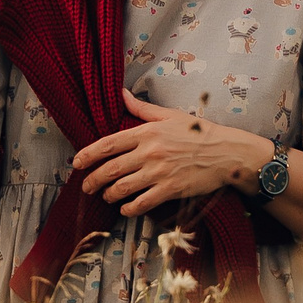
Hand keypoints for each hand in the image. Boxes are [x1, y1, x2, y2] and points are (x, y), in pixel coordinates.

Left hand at [73, 91, 268, 217]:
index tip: (77, 163)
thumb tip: (121, 93)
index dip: (88, 154)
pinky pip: (142, 203)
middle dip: (93, 180)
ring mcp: (159, 172)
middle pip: (111, 169)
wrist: (226, 152)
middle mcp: (149, 152)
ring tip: (106, 196)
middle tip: (87, 186)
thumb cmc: (198, 132)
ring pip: (123, 188)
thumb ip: (142, 108)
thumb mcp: (169, 115)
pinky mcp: (170, 190)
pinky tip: (125, 209)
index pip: (109, 143)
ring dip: (109, 195)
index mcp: (147, 132)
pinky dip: (129, 208)